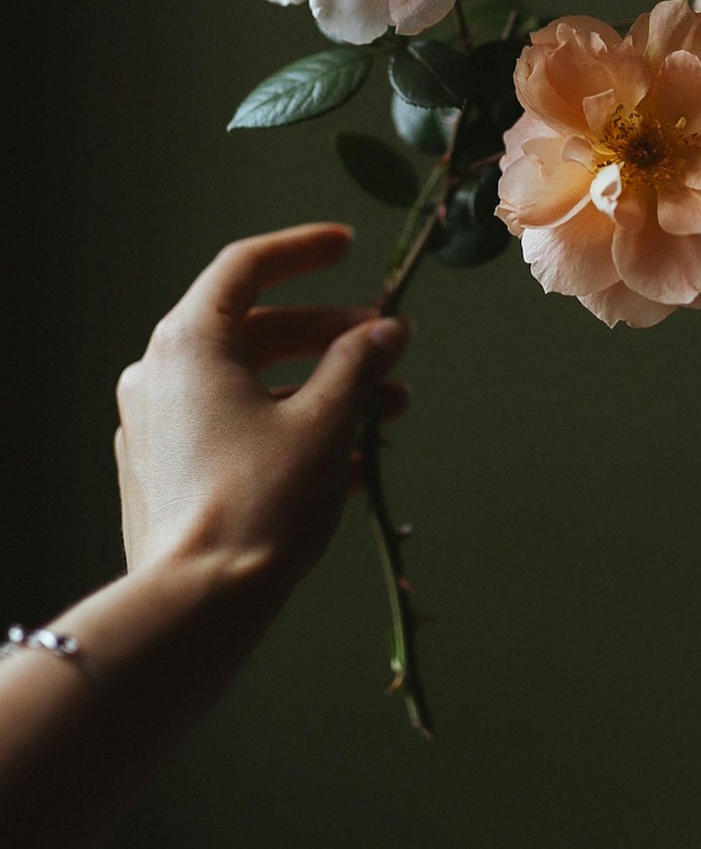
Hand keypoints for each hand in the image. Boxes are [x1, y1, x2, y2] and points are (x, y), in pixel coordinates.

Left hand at [114, 222, 409, 592]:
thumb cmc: (262, 503)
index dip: (303, 250)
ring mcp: (155, 426)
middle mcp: (159, 374)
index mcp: (188, 342)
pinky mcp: (163, 474)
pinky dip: (289, 428)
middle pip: (255, 330)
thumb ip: (359, 363)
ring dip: (321, 390)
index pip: (246, 266)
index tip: (349, 247)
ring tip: (387, 413)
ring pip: (250, 384)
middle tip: (388, 348)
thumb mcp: (326, 422)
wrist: (196, 609)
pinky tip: (350, 462)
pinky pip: (234, 428)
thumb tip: (390, 330)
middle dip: (330, 338)